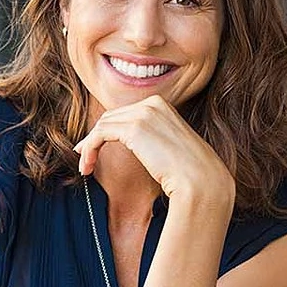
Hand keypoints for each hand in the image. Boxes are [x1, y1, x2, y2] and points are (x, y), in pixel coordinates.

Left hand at [73, 94, 233, 201]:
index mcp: (162, 104)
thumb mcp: (169, 146)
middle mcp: (152, 103)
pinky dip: (89, 148)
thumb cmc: (189, 172)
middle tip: (85, 158)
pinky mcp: (134, 128)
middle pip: (111, 117)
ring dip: (89, 147)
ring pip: (102, 126)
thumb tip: (134, 143)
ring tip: (85, 167)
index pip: (124, 114)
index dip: (106, 130)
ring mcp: (143, 113)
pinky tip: (87, 165)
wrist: (201, 182)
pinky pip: (100, 135)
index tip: (94, 148)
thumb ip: (152, 138)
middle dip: (94, 137)